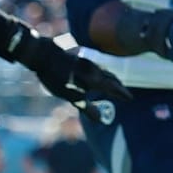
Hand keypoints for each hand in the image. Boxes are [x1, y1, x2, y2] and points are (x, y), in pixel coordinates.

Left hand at [13, 29, 131, 122]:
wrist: (42, 53)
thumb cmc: (54, 76)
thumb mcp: (69, 95)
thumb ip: (85, 107)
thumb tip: (99, 120)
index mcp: (94, 79)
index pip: (113, 88)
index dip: (122, 94)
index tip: (130, 98)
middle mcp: (94, 69)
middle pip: (111, 78)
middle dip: (118, 86)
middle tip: (124, 93)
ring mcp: (87, 62)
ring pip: (104, 71)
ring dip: (111, 78)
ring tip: (114, 83)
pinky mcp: (79, 58)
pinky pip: (96, 67)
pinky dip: (101, 72)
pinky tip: (96, 73)